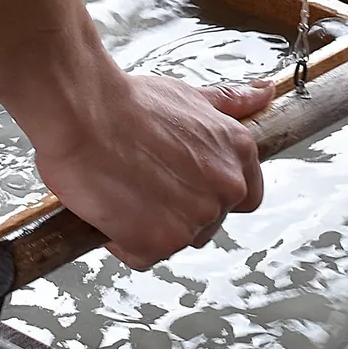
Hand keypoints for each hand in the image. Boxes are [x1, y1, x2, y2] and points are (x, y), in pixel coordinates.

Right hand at [34, 76, 273, 269]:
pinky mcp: (160, 243)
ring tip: (123, 189)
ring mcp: (196, 219)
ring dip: (148, 225)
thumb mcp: (189, 96)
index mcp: (238, 153)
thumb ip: (229, 102)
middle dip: (175, 210)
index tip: (184, 187)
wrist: (84, 113)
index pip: (245, 197)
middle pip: (207, 222)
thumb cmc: (127, 103)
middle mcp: (226, 189)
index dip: (211, 194)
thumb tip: (263, 93)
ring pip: (175, 240)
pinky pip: (142, 255)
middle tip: (142, 181)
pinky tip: (110, 207)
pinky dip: (122, 240)